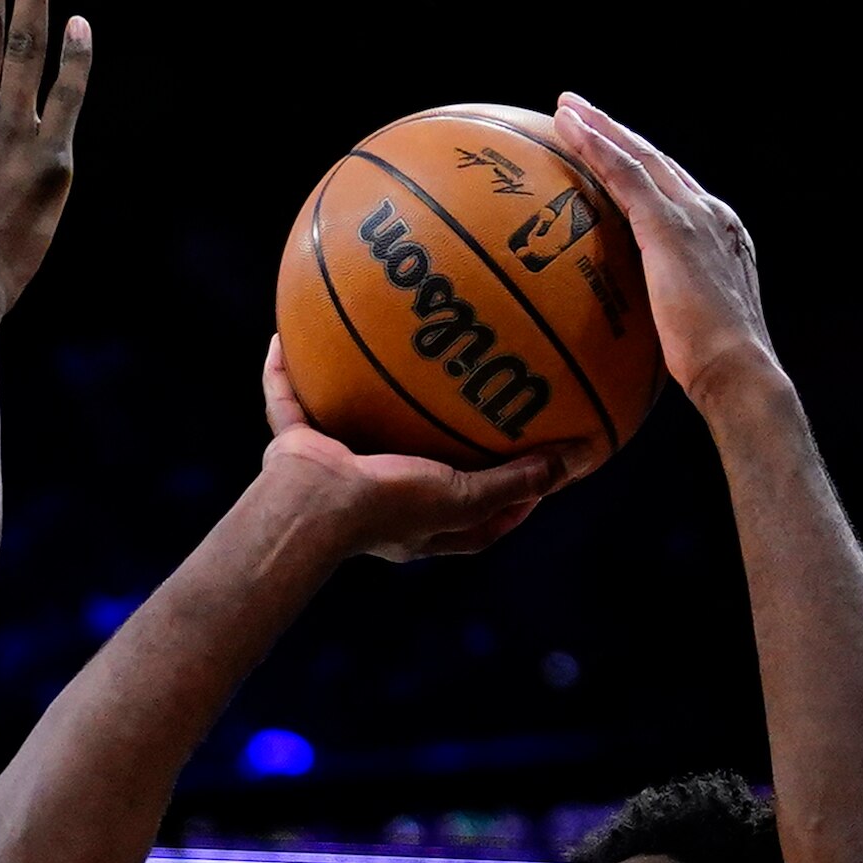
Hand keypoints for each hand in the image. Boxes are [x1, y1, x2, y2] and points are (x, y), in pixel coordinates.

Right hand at [254, 339, 567, 563]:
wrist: (315, 507)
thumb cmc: (389, 506)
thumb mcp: (465, 495)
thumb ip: (518, 479)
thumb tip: (578, 460)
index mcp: (419, 525)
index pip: (477, 521)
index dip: (512, 501)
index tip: (542, 474)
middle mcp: (378, 505)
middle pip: (415, 474)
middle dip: (437, 448)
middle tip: (473, 415)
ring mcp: (335, 473)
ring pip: (348, 430)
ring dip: (358, 400)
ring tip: (383, 359)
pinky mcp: (296, 446)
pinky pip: (287, 400)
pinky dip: (283, 373)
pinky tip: (286, 337)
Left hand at [547, 92, 778, 402]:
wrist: (739, 372)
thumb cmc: (717, 372)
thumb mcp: (692, 334)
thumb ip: (668, 316)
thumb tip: (633, 339)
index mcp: (722, 236)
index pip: (676, 190)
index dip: (644, 167)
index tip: (616, 152)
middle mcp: (712, 214)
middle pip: (658, 161)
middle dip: (620, 133)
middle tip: (581, 112)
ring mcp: (694, 216)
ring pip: (639, 156)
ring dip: (601, 127)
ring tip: (566, 107)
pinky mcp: (670, 226)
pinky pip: (624, 174)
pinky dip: (596, 145)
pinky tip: (568, 127)